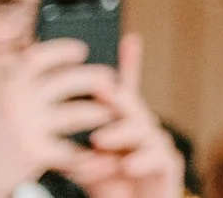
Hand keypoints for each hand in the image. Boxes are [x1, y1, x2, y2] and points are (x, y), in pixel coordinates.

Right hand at [0, 40, 117, 197]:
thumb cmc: (1, 133)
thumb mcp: (9, 100)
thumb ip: (30, 82)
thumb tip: (67, 56)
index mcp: (11, 84)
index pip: (40, 56)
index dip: (64, 49)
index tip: (82, 51)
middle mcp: (17, 100)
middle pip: (69, 80)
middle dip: (98, 79)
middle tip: (114, 83)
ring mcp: (26, 126)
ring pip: (79, 113)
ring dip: (102, 113)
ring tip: (113, 114)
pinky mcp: (34, 151)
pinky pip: (72, 148)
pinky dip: (89, 150)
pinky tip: (99, 150)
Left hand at [53, 37, 181, 197]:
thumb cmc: (110, 187)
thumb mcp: (87, 164)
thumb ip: (76, 147)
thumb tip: (54, 125)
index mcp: (124, 126)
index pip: (126, 93)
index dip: (130, 65)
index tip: (128, 39)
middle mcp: (144, 131)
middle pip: (133, 107)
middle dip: (118, 98)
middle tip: (100, 92)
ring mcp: (158, 146)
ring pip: (144, 130)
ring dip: (121, 133)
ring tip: (99, 139)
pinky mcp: (168, 166)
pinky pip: (159, 157)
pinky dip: (142, 160)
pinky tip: (126, 165)